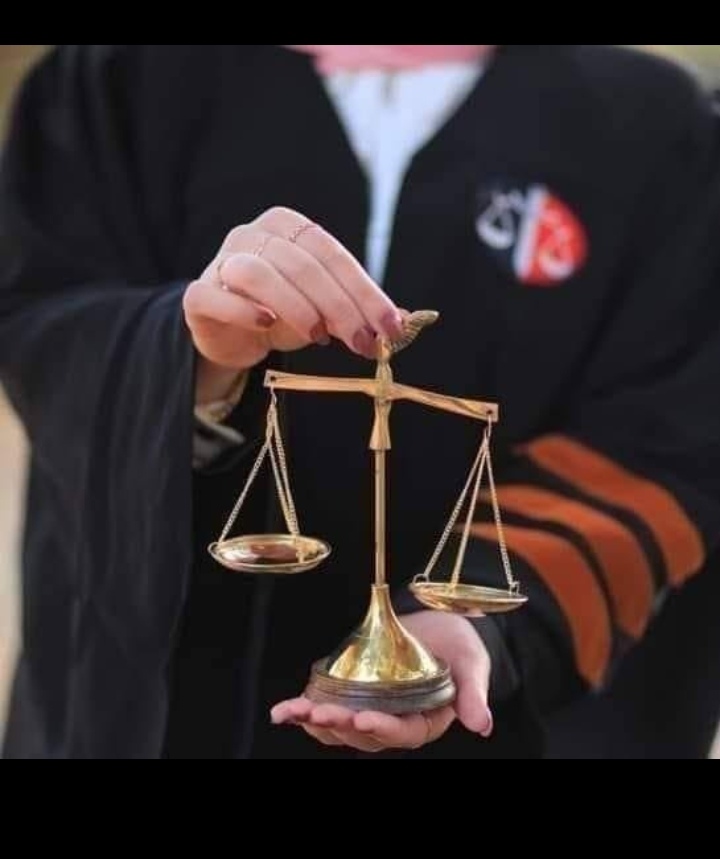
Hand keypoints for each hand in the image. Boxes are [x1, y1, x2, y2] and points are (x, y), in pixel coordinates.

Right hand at [183, 207, 404, 399]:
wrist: (230, 333)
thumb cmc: (281, 313)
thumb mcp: (325, 309)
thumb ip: (359, 310)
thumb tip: (406, 321)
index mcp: (289, 228)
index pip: (334, 255)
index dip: (366, 292)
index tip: (391, 327)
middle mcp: (253, 235)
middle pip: (303, 265)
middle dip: (340, 307)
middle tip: (362, 343)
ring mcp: (221, 261)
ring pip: (258, 273)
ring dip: (296, 306)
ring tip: (318, 337)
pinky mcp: (198, 295)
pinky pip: (216, 296)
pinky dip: (242, 309)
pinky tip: (265, 324)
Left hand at [270, 612, 493, 753]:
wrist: (440, 626)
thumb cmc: (459, 646)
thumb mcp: (473, 664)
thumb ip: (473, 693)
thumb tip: (482, 725)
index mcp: (425, 721)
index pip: (403, 733)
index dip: (383, 728)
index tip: (364, 718)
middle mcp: (395, 722)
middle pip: (366, 734)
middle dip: (340, 726)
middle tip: (318, 714)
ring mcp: (371, 710)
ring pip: (341, 728)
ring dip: (315, 723)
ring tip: (291, 714)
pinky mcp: (352, 696)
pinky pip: (327, 710)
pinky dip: (304, 712)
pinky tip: (282, 711)